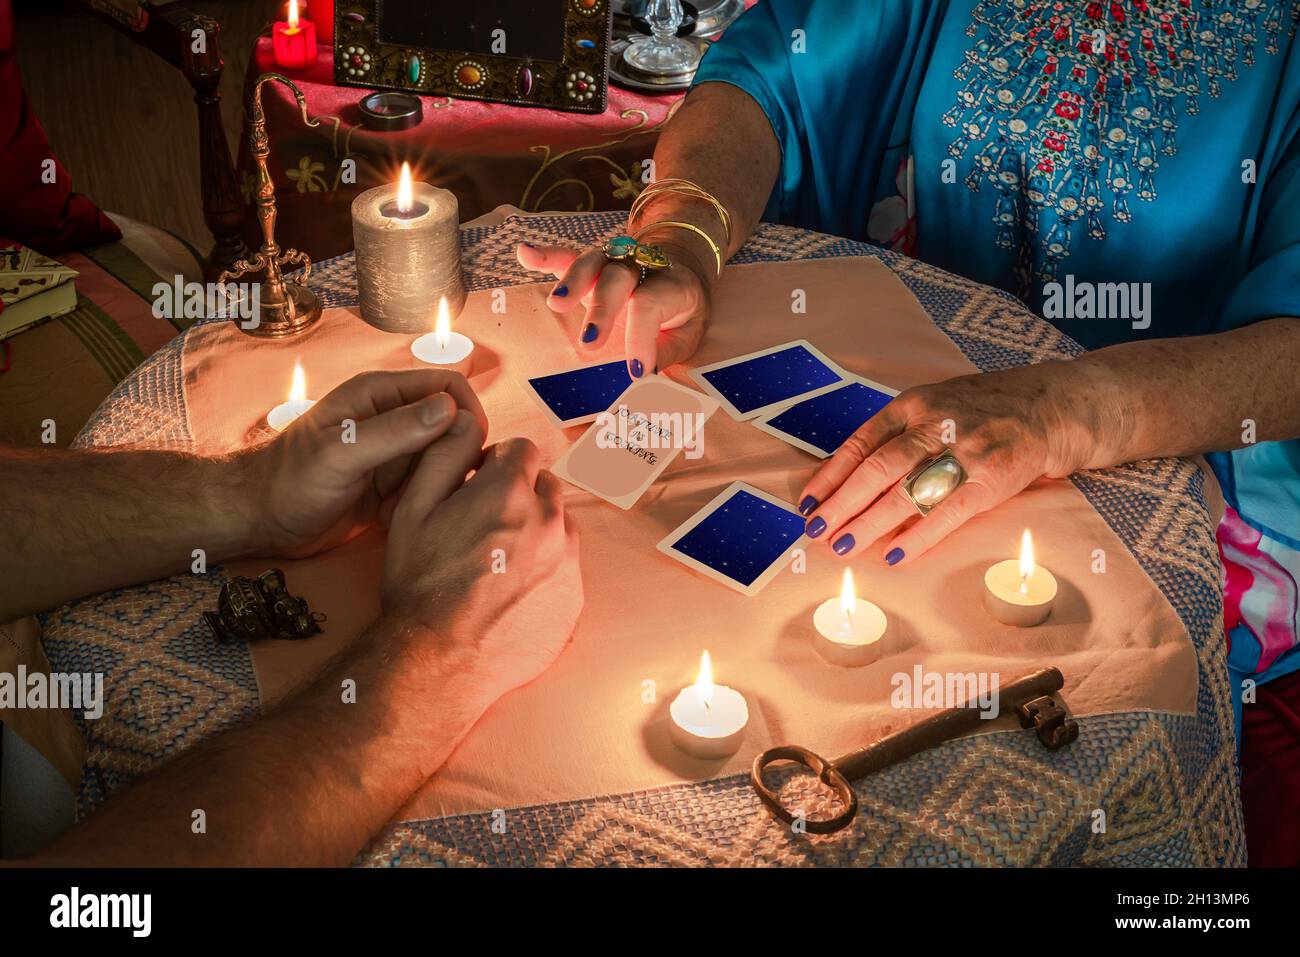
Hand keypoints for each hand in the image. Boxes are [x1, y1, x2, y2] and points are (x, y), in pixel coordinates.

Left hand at [246, 369, 487, 557]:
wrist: (262, 520)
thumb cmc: (290, 481)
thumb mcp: (341, 454)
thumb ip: (394, 431)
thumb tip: (450, 410)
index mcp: (381, 394)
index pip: (448, 385)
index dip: (468, 411)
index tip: (470, 450)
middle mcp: (395, 417)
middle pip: (455, 422)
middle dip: (460, 452)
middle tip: (443, 487)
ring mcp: (397, 451)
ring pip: (448, 455)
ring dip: (446, 479)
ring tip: (423, 503)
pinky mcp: (396, 482)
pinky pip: (432, 482)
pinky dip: (432, 497)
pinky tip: (411, 515)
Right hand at [381, 434, 581, 700]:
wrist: (440, 660)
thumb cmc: (419, 584)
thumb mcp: (412, 510)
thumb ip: (443, 457)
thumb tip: (464, 422)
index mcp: (508, 491)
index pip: (522, 449)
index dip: (497, 463)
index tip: (480, 484)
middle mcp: (548, 519)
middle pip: (544, 486)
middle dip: (518, 495)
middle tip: (484, 526)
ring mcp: (567, 560)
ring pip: (558, 525)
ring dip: (535, 531)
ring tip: (497, 563)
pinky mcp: (575, 597)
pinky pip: (565, 567)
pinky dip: (545, 570)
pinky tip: (511, 592)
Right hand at [516, 236, 710, 378]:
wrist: (683, 271)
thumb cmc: (682, 311)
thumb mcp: (689, 334)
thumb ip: (668, 352)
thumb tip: (647, 373)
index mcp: (673, 285)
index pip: (651, 305)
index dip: (641, 338)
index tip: (636, 370)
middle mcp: (642, 266)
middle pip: (618, 279)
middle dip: (602, 310)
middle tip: (589, 342)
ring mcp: (616, 261)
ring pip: (593, 261)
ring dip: (573, 280)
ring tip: (556, 303)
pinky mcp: (595, 262)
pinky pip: (569, 255)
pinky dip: (546, 256)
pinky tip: (524, 254)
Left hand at [799, 365, 1092, 565]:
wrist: (1051, 407)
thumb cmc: (983, 411)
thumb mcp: (935, 404)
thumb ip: (897, 434)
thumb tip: (848, 478)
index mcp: (914, 404)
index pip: (861, 442)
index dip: (830, 475)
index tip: (807, 502)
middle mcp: (935, 424)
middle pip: (878, 469)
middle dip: (841, 504)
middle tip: (816, 531)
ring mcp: (964, 451)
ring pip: (906, 493)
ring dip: (869, 524)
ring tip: (842, 546)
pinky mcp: (991, 479)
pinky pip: (946, 514)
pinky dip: (916, 538)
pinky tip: (892, 555)